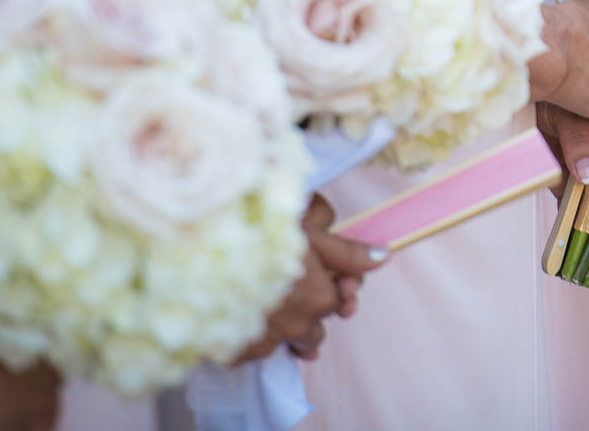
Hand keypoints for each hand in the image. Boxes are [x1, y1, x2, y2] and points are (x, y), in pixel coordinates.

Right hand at [232, 195, 387, 363]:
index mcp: (319, 299)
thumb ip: (348, 252)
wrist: (203, 254)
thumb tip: (385, 257)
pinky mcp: (236, 352)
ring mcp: (265, 342)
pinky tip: (245, 311)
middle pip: (313, 330)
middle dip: (307, 312)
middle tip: (290, 285)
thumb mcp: (310, 236)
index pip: (338, 303)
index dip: (331, 287)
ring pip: (284, 342)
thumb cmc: (261, 235)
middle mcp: (296, 327)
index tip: (317, 274)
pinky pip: (253, 349)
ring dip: (281, 326)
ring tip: (270, 301)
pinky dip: (252, 334)